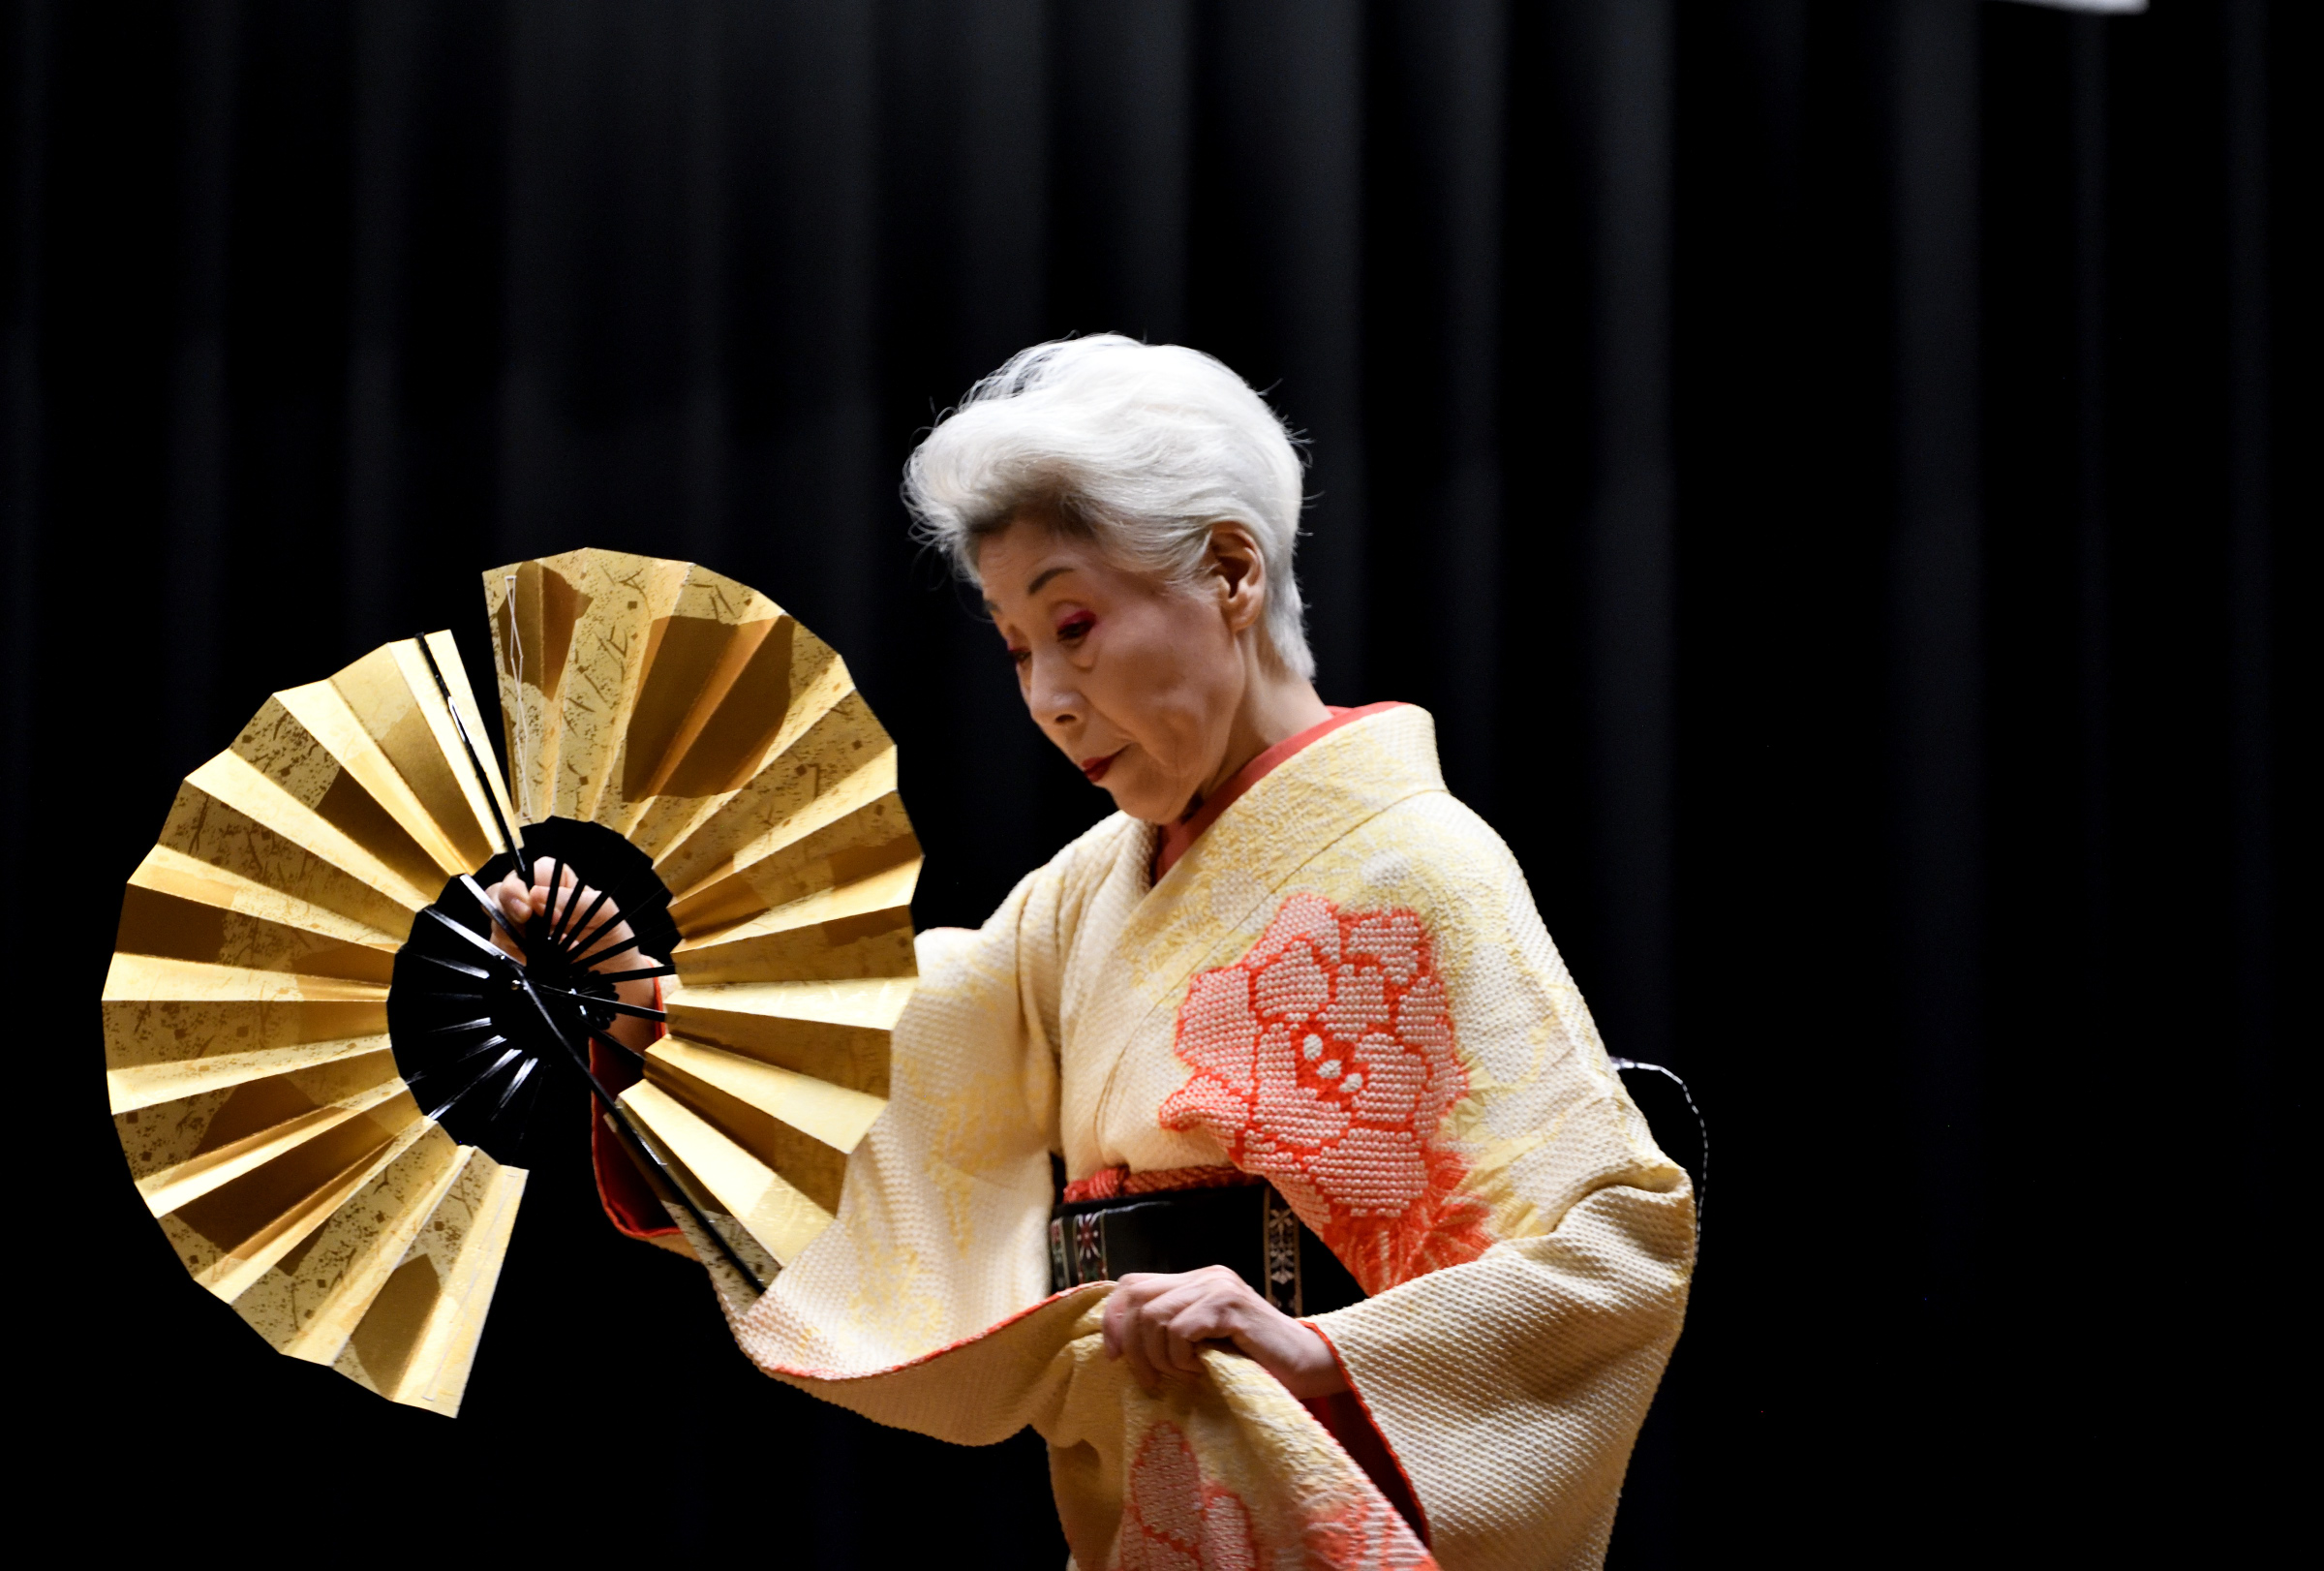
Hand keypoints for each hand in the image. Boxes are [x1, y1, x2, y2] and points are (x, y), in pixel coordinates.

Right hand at [482, 858, 661, 1055]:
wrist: (613, 982)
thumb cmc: (612, 942)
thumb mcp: (605, 917)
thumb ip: (576, 902)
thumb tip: (537, 895)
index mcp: (557, 885)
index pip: (532, 870)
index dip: (527, 883)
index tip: (532, 904)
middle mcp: (532, 904)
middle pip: (501, 890)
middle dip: (507, 902)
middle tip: (524, 919)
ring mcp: (518, 930)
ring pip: (494, 919)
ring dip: (510, 933)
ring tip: (540, 950)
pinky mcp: (512, 954)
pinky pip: (496, 949)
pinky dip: (509, 955)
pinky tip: (529, 964)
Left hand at [1100, 1264, 1346, 1398]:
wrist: (1309, 1366)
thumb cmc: (1255, 1364)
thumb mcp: (1204, 1344)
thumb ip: (1172, 1333)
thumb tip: (1120, 1346)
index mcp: (1196, 1280)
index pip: (1132, 1284)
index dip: (1113, 1318)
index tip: (1114, 1357)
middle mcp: (1205, 1276)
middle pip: (1136, 1298)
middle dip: (1131, 1345)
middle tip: (1149, 1380)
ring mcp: (1218, 1287)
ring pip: (1154, 1318)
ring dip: (1162, 1358)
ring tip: (1187, 1375)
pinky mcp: (1230, 1306)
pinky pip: (1181, 1330)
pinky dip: (1182, 1358)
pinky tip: (1202, 1370)